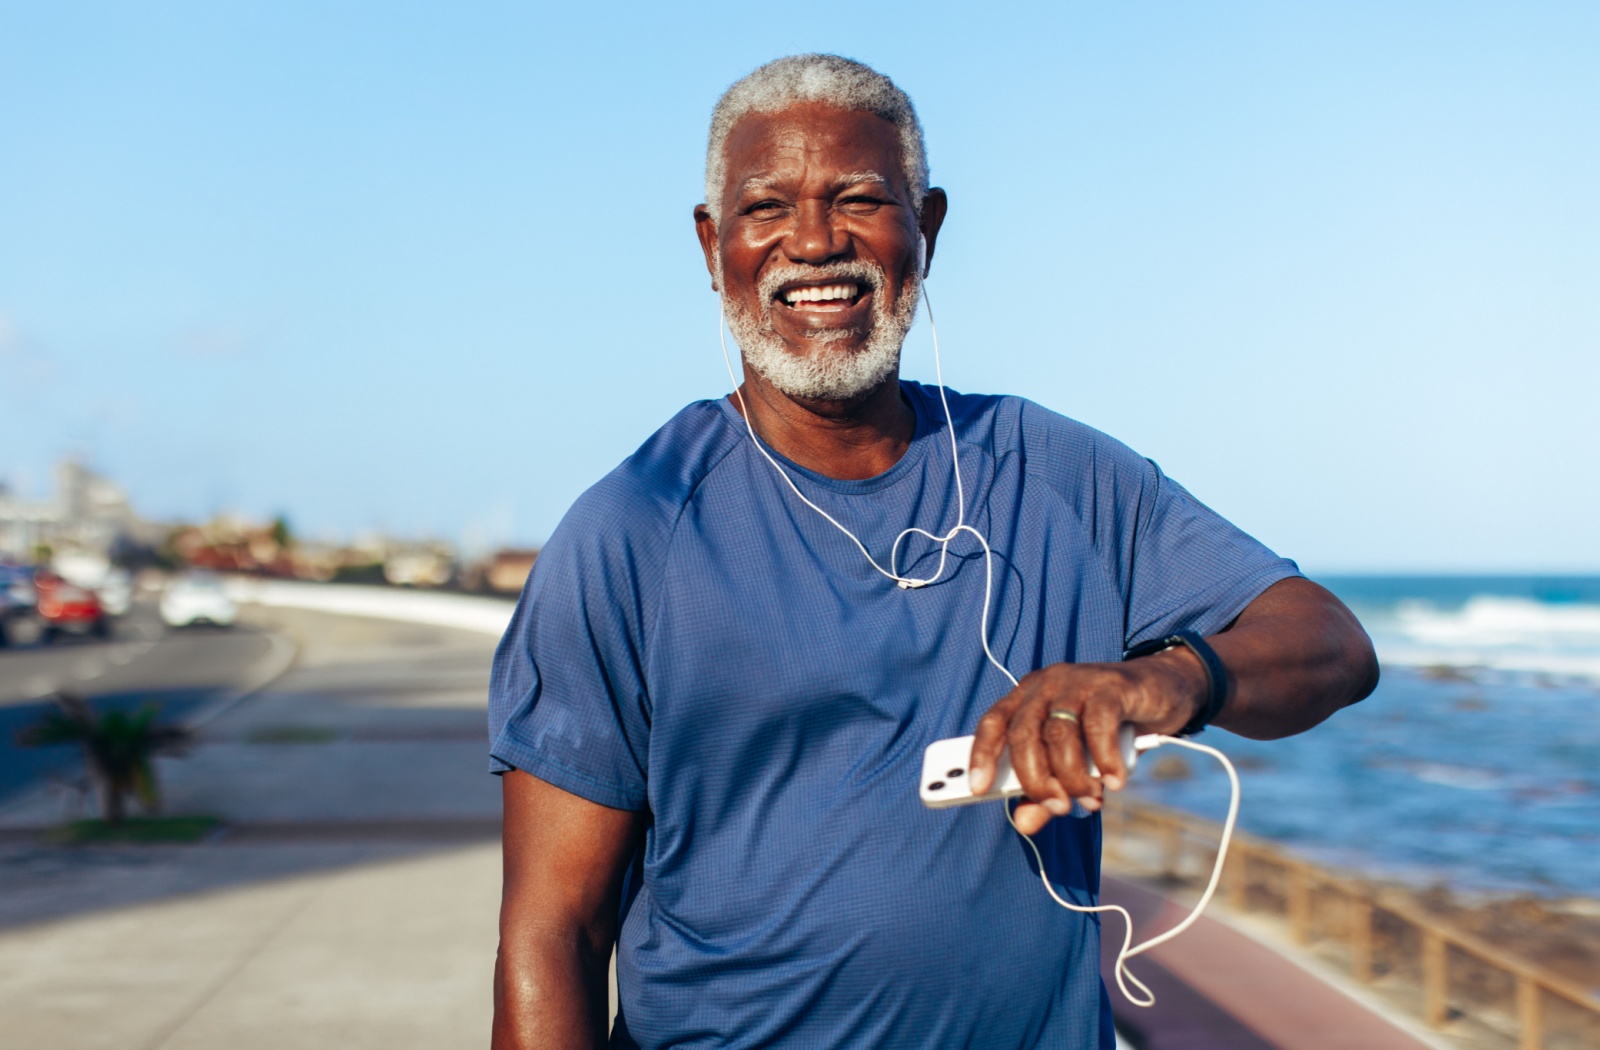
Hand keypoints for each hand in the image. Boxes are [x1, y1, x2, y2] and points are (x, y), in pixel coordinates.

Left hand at [968, 648, 1207, 833]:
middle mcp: (1046, 686)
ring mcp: (1077, 682)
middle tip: (1057, 807)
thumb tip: (1023, 824)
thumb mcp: (1075, 762)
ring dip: (1072, 775)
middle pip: (1025, 735)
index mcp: (1027, 699)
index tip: (978, 789)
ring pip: (1060, 732)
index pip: (993, 723)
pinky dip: (1104, 758)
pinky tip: (1114, 780)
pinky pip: (1099, 724)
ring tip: (1089, 798)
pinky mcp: (1110, 686)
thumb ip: (1046, 791)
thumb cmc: (1110, 728)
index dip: (982, 754)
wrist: (1162, 690)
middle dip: (1037, 779)